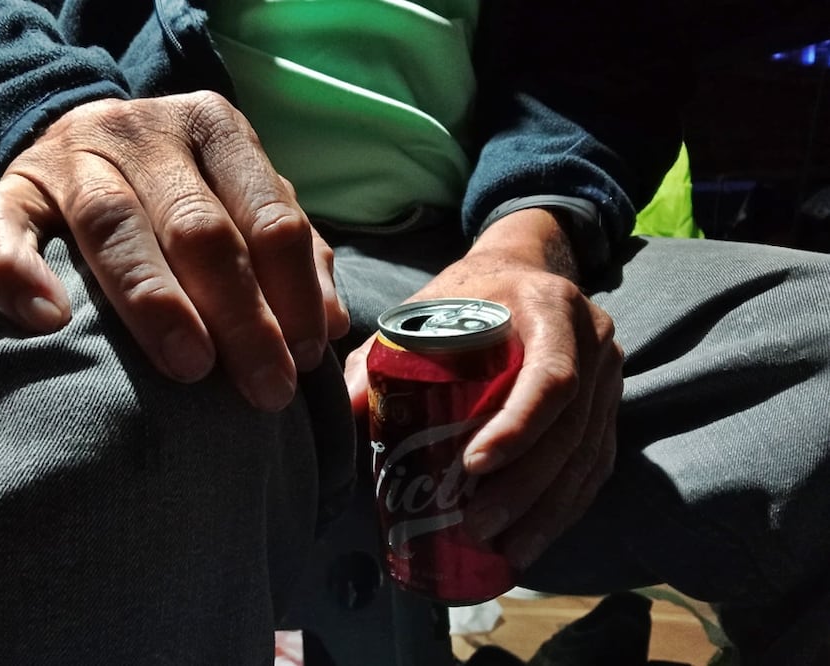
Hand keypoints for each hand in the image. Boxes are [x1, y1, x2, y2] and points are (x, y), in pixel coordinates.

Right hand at [0, 91, 349, 410]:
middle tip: (264, 389)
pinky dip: (21, 272)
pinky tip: (50, 321)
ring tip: (191, 367)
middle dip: (241, 315)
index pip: (267, 212)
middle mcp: (142, 131)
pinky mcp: (8, 186)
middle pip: (198, 226)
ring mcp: (70, 155)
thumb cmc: (178, 190)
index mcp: (214, 127)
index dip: (291, 289)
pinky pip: (1, 226)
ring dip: (155, 302)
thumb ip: (289, 252)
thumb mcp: (241, 200)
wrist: (82, 145)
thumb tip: (331, 325)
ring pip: (113, 225)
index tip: (304, 356)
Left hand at [344, 209, 621, 569]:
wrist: (521, 271)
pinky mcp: (608, 407)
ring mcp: (609, 377)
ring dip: (547, 511)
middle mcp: (593, 341)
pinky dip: (565, 507)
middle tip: (479, 525)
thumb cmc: (465, 296)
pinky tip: (533, 538)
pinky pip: (595, 465)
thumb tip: (350, 407)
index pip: (551, 377)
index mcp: (550, 308)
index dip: (518, 427)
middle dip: (525, 486)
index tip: (474, 466)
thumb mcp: (422, 310)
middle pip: (570, 429)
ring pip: (587, 456)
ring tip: (506, 548)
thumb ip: (379, 355)